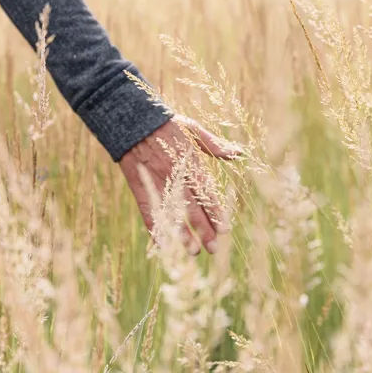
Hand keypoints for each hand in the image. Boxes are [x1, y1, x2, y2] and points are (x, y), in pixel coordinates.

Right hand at [119, 116, 238, 255]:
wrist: (133, 121)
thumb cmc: (167, 124)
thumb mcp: (192, 129)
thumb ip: (214, 144)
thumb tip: (239, 152)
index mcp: (189, 163)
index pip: (206, 192)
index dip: (215, 211)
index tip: (224, 229)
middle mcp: (174, 176)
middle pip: (191, 207)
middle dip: (203, 229)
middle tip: (213, 248)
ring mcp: (156, 182)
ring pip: (171, 212)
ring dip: (182, 234)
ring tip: (192, 251)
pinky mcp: (140, 186)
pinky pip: (148, 210)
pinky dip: (154, 226)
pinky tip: (162, 242)